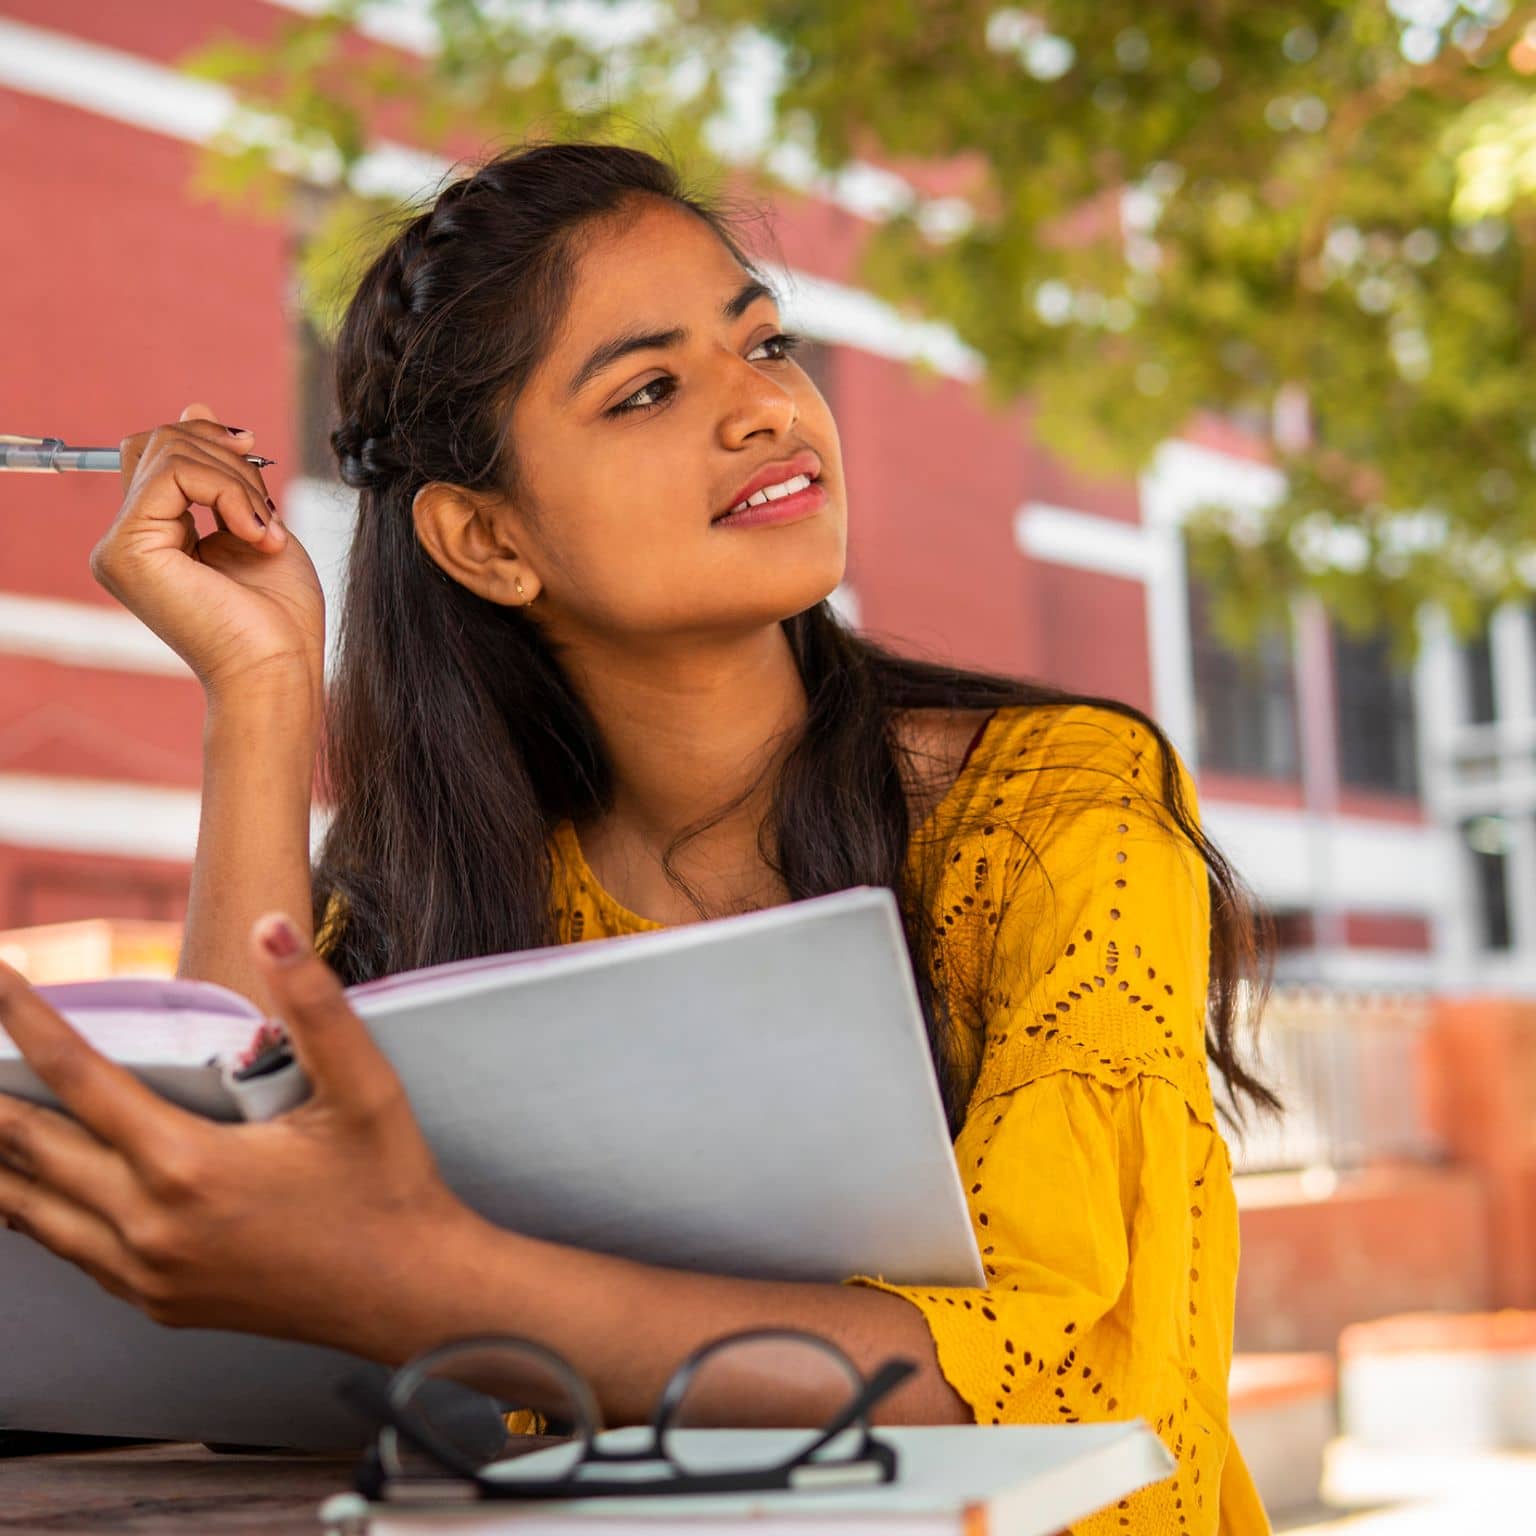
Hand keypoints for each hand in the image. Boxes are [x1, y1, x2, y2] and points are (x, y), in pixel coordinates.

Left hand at [0, 915, 471, 1359]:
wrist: (408, 1295)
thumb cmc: (388, 1187)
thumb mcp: (365, 1089)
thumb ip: (315, 1004)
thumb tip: (272, 927)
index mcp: (189, 1167)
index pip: (79, 1078)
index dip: (26, 1022)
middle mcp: (149, 1226)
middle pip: (29, 1151)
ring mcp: (146, 1274)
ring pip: (29, 1213)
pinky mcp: (159, 1302)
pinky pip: (70, 1251)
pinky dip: (32, 1211)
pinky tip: (25, 1192)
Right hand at [92, 403, 325, 698]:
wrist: (280, 669)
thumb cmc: (279, 615)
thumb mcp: (256, 523)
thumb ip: (225, 473)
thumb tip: (196, 405)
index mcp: (154, 535)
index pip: (159, 453)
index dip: (206, 439)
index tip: (253, 452)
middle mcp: (127, 540)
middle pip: (158, 442)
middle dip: (224, 456)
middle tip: (266, 505)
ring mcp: (120, 547)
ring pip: (169, 452)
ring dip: (237, 481)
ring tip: (266, 531)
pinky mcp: (126, 551)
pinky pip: (172, 475)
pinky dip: (228, 493)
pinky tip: (256, 535)